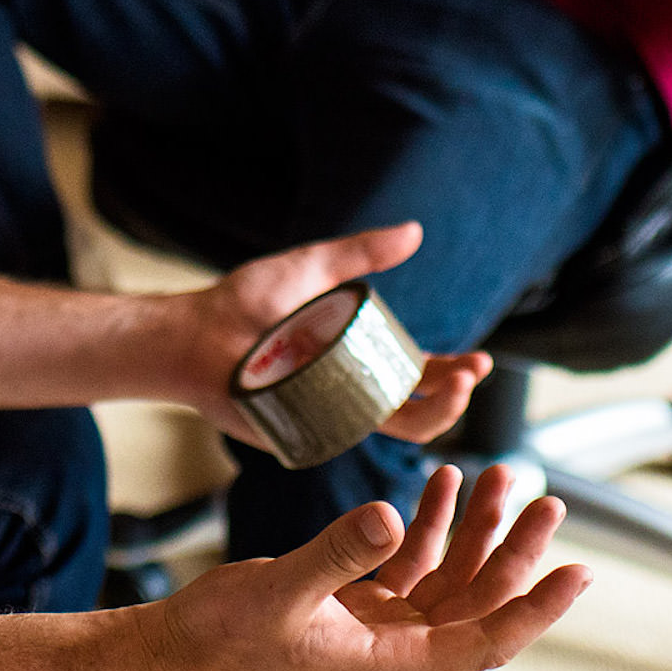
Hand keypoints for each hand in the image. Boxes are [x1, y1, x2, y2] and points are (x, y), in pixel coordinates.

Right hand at [151, 463, 591, 670]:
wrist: (184, 647)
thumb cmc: (227, 635)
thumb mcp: (283, 588)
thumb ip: (339, 552)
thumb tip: (392, 518)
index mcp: (389, 665)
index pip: (484, 640)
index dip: (535, 608)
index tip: (577, 574)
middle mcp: (396, 651)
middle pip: (477, 601)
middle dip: (513, 550)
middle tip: (546, 501)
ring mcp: (380, 629)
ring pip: (450, 578)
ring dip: (474, 529)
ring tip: (496, 477)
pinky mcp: (360, 606)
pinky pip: (413, 564)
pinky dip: (431, 525)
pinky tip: (440, 486)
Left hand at [179, 222, 489, 451]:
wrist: (191, 333)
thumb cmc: (244, 301)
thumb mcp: (312, 268)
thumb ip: (360, 253)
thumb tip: (416, 231)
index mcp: (359, 357)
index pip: (419, 372)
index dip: (454, 372)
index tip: (480, 362)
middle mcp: (351, 390)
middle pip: (418, 405)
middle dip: (454, 396)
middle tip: (471, 375)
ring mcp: (330, 414)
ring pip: (394, 428)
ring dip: (434, 418)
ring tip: (452, 391)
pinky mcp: (304, 430)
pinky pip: (352, 439)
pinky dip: (382, 433)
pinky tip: (404, 419)